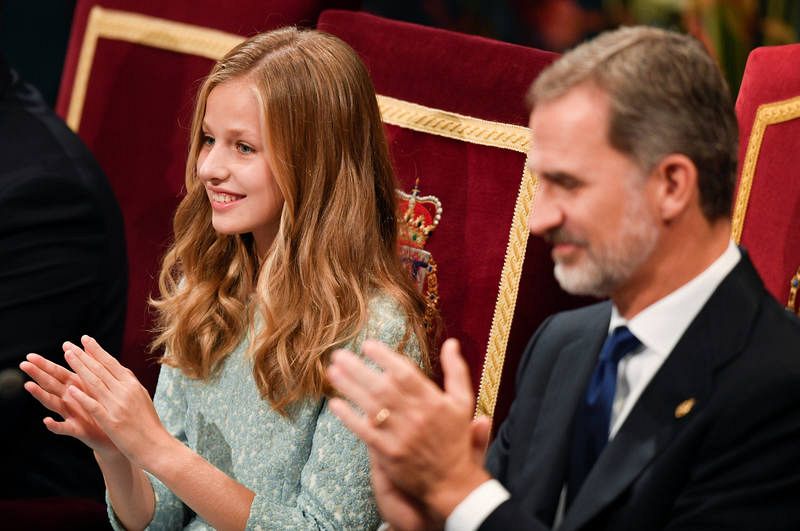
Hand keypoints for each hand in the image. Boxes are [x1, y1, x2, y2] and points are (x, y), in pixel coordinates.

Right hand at [20, 352, 118, 455]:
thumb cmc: (104, 408)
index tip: (30, 355)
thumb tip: (86, 346)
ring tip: (29, 385)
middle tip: (23, 364)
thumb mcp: (97, 386)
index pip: (58, 373)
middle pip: (51, 385)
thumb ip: (89, 368)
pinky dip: (55, 425)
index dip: (45, 364)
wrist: (113, 434)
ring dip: (41, 395)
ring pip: (53, 403)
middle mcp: (70, 400)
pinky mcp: (77, 430)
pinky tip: (47, 421)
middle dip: (38, 374)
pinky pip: (64, 428)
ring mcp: (71, 415)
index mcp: (76, 388)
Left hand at [61, 335, 175, 468]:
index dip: (97, 351)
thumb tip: (121, 372)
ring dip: (80, 368)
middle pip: (101, 370)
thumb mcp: (142, 398)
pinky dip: (83, 397)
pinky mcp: (111, 421)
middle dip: (83, 356)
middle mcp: (125, 391)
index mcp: (133, 385)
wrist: (156, 446)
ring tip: (67, 357)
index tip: (85, 340)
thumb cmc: (148, 424)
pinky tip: (71, 389)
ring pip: (95, 383)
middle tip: (68, 345)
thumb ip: (129, 385)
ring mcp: (118, 406)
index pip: (112, 364)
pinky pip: (95, 406)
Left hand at [327, 338, 490, 518]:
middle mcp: (416, 416)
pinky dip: (349, 418)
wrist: (452, 482)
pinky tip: (335, 404)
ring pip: (370, 406)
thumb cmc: (455, 438)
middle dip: (358, 368)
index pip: (405, 373)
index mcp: (433, 400)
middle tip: (339, 354)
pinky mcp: (389, 454)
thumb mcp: (463, 401)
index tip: (367, 345)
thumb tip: (451, 342)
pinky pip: (365, 432)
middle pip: (382, 387)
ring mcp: (401, 435)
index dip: (385, 357)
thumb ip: (456, 370)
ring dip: (349, 387)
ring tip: (332, 371)